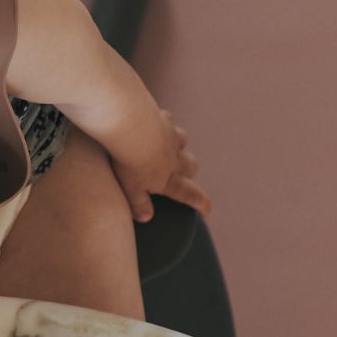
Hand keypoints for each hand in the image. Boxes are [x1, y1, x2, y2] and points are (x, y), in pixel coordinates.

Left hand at [110, 108, 211, 223]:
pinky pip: (168, 121)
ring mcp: (170, 137)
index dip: (200, 203)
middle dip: (190, 172)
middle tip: (185, 176)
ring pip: (183, 142)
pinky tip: (156, 123)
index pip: (189, 194)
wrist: (131, 127)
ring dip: (180, 146)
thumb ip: (139, 203)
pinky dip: (165, 124)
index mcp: (168, 179)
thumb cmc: (129, 162)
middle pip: (191, 166)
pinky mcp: (162, 119)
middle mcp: (174, 158)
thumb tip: (146, 218)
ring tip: (170, 148)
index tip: (206, 210)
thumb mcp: (131, 189)